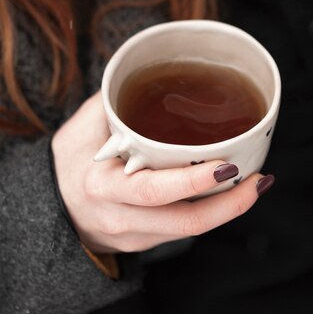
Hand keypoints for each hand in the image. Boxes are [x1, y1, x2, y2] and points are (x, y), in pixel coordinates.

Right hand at [52, 93, 268, 253]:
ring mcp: (134, 236)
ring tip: (257, 184)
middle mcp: (120, 218)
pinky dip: (212, 212)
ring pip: (190, 230)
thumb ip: (112, 102)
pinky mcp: (145, 242)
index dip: (194, 181)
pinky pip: (184, 230)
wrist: (50, 211)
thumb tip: (149, 70)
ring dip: (229, 210)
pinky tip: (229, 193)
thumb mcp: (78, 129)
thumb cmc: (69, 163)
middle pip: (185, 221)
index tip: (228, 164)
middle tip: (260, 179)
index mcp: (103, 186)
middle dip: (230, 204)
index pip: (154, 190)